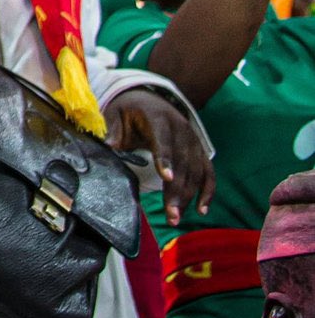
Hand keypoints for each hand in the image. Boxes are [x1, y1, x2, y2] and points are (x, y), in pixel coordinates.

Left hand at [104, 88, 215, 225]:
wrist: (150, 98)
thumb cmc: (129, 110)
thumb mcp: (116, 114)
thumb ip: (113, 129)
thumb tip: (109, 145)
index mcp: (158, 118)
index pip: (163, 140)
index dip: (165, 158)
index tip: (166, 178)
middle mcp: (181, 128)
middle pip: (182, 162)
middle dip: (177, 190)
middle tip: (170, 215)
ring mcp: (194, 140)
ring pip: (196, 171)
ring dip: (188, 196)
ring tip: (176, 218)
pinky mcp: (200, 151)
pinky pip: (208, 172)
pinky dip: (207, 191)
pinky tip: (201, 210)